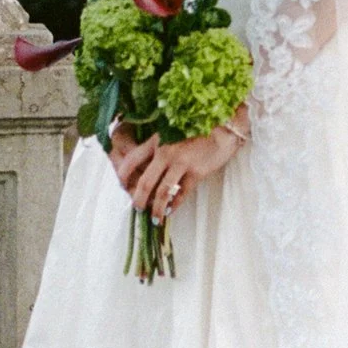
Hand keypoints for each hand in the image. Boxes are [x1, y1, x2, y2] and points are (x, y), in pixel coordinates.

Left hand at [112, 119, 244, 221]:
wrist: (225, 129)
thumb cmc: (197, 130)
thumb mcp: (172, 132)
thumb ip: (157, 147)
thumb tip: (143, 169)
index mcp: (157, 141)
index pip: (131, 161)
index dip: (122, 177)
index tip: (122, 186)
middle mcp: (166, 152)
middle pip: (145, 183)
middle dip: (138, 200)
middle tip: (137, 207)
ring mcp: (182, 163)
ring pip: (162, 193)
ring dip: (155, 209)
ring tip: (154, 218)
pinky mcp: (196, 172)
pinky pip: (181, 195)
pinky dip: (174, 206)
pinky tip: (170, 211)